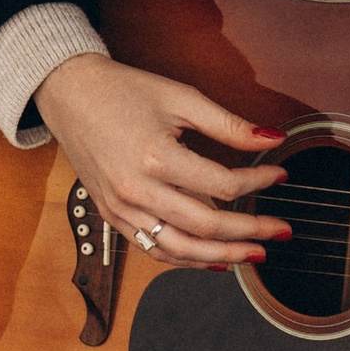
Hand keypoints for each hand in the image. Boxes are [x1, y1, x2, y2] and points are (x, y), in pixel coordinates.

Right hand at [34, 54, 283, 270]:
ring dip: (221, 257)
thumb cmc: (121, 91)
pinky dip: (186, 259)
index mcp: (156, 157)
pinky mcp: (112, 215)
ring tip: (253, 255)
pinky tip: (212, 259)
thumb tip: (272, 139)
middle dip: (250, 232)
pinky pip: (153, 249)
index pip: (223, 185)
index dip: (259, 182)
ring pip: (179, 249)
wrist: (69, 94)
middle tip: (280, 231)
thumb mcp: (181, 98)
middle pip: (206, 226)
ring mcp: (121, 208)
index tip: (280, 175)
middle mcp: (137, 190)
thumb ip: (229, 125)